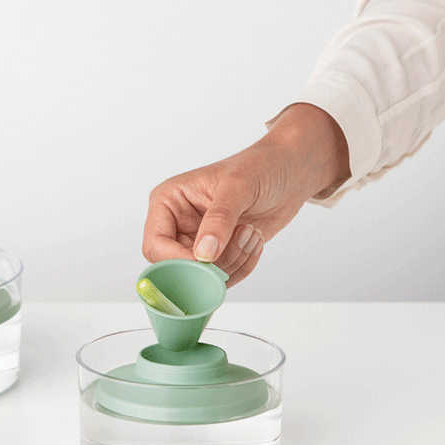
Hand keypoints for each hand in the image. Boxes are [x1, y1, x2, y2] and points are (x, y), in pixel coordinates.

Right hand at [142, 104, 349, 286]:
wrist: (289, 172)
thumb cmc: (261, 166)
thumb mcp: (238, 186)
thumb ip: (219, 219)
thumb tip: (204, 254)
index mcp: (168, 201)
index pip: (155, 244)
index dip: (178, 260)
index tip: (209, 261)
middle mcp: (177, 224)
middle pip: (177, 267)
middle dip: (211, 264)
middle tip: (240, 242)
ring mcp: (197, 241)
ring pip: (201, 277)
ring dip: (233, 263)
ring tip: (252, 233)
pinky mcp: (218, 254)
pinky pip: (222, 278)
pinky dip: (242, 266)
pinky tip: (255, 240)